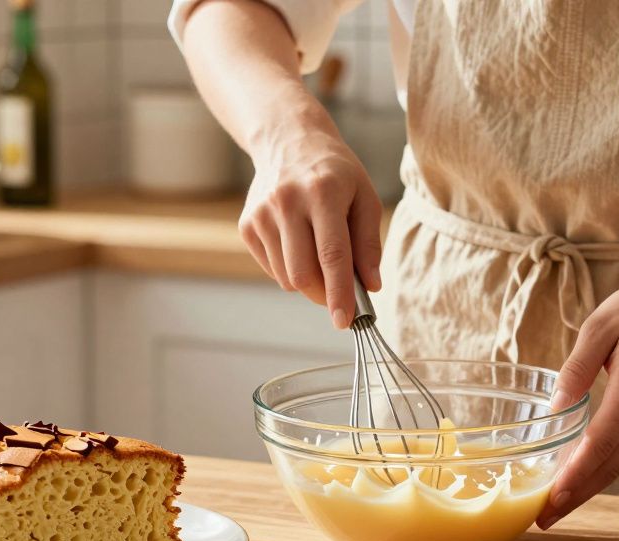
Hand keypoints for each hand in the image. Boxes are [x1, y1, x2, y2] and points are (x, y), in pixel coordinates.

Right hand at [239, 125, 382, 328]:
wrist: (289, 141)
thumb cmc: (335, 173)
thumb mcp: (364, 197)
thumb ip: (369, 243)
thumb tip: (371, 286)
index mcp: (323, 192)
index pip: (332, 255)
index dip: (339, 293)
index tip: (345, 321)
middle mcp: (287, 202)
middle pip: (303, 273)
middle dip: (325, 295)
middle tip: (340, 294)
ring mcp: (262, 214)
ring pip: (286, 277)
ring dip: (308, 281)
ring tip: (318, 254)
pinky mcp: (247, 225)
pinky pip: (271, 269)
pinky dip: (289, 269)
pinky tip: (298, 244)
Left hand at [537, 269, 618, 528]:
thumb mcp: (599, 327)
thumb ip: (576, 369)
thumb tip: (555, 410)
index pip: (602, 442)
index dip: (576, 474)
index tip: (551, 499)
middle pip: (611, 466)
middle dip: (576, 496)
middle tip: (542, 522)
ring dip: (588, 489)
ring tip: (554, 510)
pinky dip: (603, 470)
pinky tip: (579, 479)